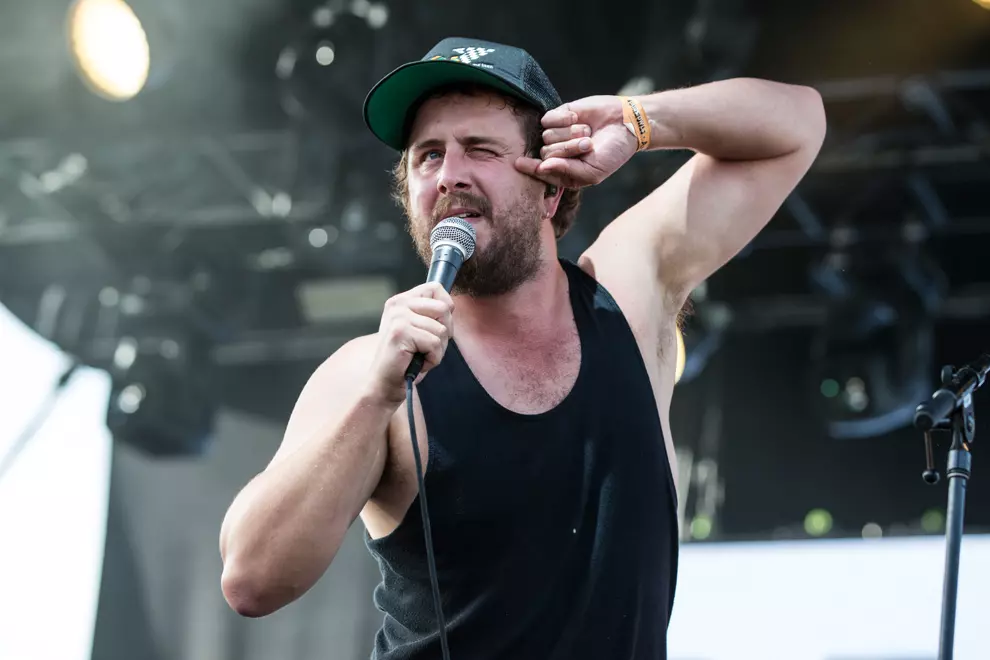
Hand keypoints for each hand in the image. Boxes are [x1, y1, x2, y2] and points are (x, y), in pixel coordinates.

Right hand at [365, 282, 453, 405]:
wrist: (385, 383)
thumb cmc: (407, 358)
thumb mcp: (420, 329)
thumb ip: (432, 314)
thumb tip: (450, 305)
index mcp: (401, 300)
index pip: (435, 287)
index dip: (446, 308)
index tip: (436, 326)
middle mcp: (398, 304)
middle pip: (444, 308)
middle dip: (445, 332)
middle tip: (427, 346)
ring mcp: (398, 317)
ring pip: (442, 330)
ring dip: (438, 349)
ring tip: (420, 355)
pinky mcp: (400, 332)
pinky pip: (435, 343)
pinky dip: (432, 359)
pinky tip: (418, 362)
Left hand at [515, 95, 638, 188]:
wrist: (627, 124)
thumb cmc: (613, 152)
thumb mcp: (594, 170)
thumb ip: (567, 171)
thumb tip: (542, 167)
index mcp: (565, 171)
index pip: (541, 171)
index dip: (530, 168)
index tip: (519, 164)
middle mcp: (558, 153)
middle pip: (546, 153)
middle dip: (567, 149)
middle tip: (587, 145)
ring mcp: (557, 134)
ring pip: (547, 136)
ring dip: (570, 134)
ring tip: (587, 132)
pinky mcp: (559, 115)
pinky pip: (548, 119)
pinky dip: (564, 119)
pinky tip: (578, 119)